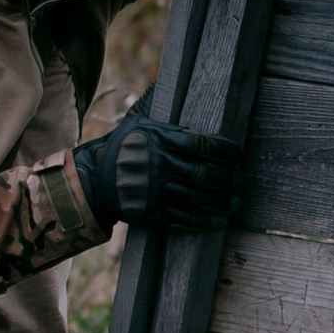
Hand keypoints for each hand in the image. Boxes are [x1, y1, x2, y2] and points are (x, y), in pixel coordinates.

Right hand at [73, 108, 242, 230]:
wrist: (93, 181)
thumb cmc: (123, 148)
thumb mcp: (138, 126)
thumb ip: (167, 123)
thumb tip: (190, 111)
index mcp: (159, 140)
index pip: (202, 145)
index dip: (226, 151)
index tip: (238, 156)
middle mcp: (159, 164)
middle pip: (204, 174)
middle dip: (228, 178)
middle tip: (240, 180)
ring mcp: (156, 190)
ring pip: (198, 198)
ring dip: (222, 201)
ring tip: (236, 201)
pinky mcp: (152, 212)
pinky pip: (185, 218)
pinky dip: (206, 221)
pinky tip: (220, 220)